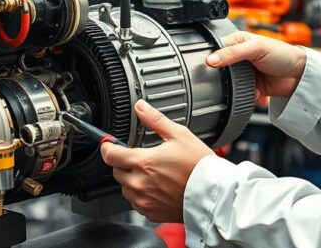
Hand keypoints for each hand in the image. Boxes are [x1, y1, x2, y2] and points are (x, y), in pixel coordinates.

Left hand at [100, 99, 213, 222]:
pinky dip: (142, 195)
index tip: (109, 144)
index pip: (110, 155)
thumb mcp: (179, 135)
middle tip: (141, 158)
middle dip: (123, 163)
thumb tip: (141, 107)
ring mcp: (144, 200)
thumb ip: (155, 120)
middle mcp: (140, 183)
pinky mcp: (151, 213)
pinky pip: (136, 203)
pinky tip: (157, 188)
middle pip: (116, 171)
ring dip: (132, 180)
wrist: (213, 194)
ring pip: (125, 189)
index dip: (107, 147)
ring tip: (152, 174)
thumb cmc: (199, 166)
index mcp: (143, 162)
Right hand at [207, 31, 307, 98]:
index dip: (210, 56)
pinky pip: (239, 93)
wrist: (300, 76)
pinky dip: (245, 95)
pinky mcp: (250, 85)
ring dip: (235, 87)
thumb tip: (211, 59)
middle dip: (223, 76)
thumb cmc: (283, 54)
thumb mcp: (256, 49)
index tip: (206, 66)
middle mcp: (239, 56)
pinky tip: (254, 92)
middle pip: (220, 67)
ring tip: (245, 85)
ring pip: (229, 82)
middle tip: (226, 79)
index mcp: (238, 41)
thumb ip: (233, 53)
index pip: (216, 47)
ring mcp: (244, 72)